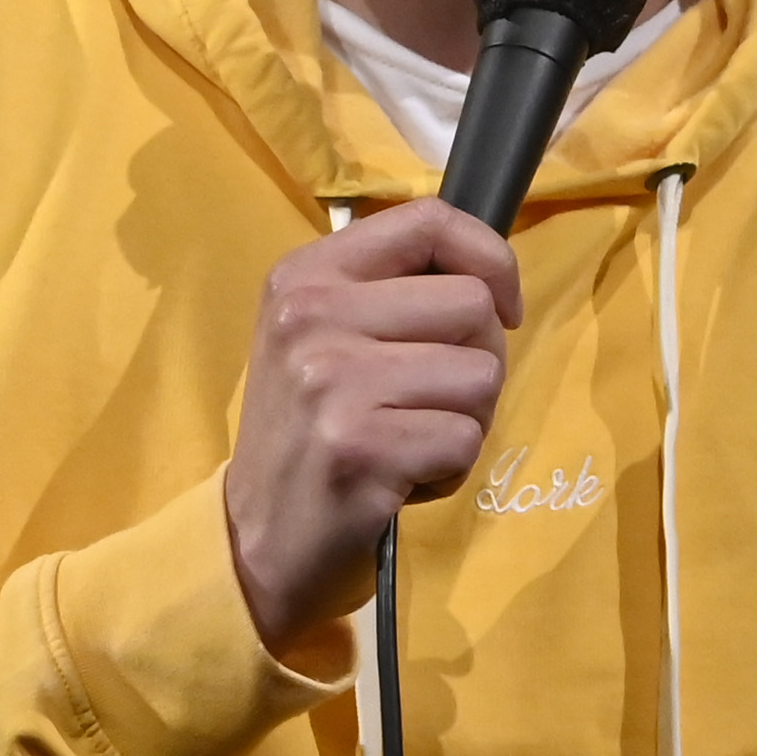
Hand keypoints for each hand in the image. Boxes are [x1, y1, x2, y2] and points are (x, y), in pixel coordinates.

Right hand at [225, 203, 517, 651]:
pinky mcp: (360, 445)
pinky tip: (400, 478)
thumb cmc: (309, 430)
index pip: (430, 220)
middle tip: (427, 400)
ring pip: (482, 375)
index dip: (491, 258)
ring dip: (464, 420)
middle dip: (475, 360)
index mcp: (304, 275)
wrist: (257, 535)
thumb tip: (492, 278)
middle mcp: (311, 315)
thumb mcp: (323, 336)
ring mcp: (332, 380)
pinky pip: (466, 439)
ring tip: (408, 440)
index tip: (499, 307)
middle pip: (472, 306)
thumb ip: (391, 292)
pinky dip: (449, 468)